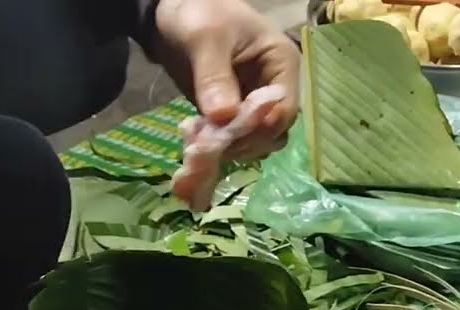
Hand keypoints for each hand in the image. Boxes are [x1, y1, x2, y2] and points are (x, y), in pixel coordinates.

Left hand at [152, 0, 300, 160]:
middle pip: (274, 130)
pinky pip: (237, 137)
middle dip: (246, 140)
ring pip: (258, 139)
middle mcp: (275, 87)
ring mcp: (256, 102)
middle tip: (211, 143)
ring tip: (202, 140)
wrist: (175, 10)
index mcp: (282, 64)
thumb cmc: (200, 14)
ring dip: (234, 146)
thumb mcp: (206, 39)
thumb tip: (224, 117)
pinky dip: (221, 142)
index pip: (285, 109)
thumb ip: (215, 78)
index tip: (227, 134)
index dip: (259, 127)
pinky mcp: (237, 112)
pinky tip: (199, 138)